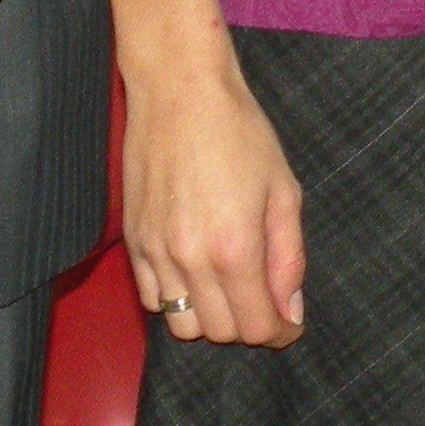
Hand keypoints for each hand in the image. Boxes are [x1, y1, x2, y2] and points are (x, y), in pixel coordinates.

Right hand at [123, 46, 306, 346]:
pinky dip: (176, 301)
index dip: (280, 332)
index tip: (290, 323)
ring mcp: (156, 254)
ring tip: (229, 287)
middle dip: (249, 324)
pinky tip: (195, 274)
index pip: (256, 327)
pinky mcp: (133, 243)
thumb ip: (289, 258)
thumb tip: (291, 311)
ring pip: (182, 326)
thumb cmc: (240, 133)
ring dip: (211, 318)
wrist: (179, 92)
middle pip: (221, 333)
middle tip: (265, 298)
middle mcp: (190, 260)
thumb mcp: (284, 190)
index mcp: (235, 248)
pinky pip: (152, 301)